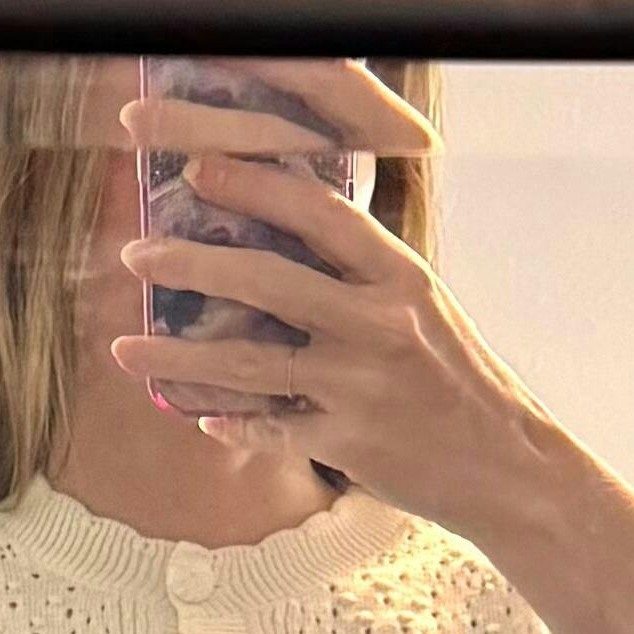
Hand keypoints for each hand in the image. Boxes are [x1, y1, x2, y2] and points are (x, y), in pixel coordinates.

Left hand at [114, 71, 547, 534]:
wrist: (507, 467)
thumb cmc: (460, 381)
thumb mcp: (424, 310)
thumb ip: (363, 277)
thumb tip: (287, 238)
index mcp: (399, 277)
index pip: (318, 213)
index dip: (253, 184)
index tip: (197, 166)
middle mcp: (378, 325)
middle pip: (267, 279)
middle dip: (192, 263)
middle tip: (137, 254)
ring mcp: (360, 387)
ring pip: (251, 363)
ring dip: (177, 356)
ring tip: (125, 348)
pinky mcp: (349, 444)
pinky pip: (272, 430)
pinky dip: (230, 424)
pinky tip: (194, 414)